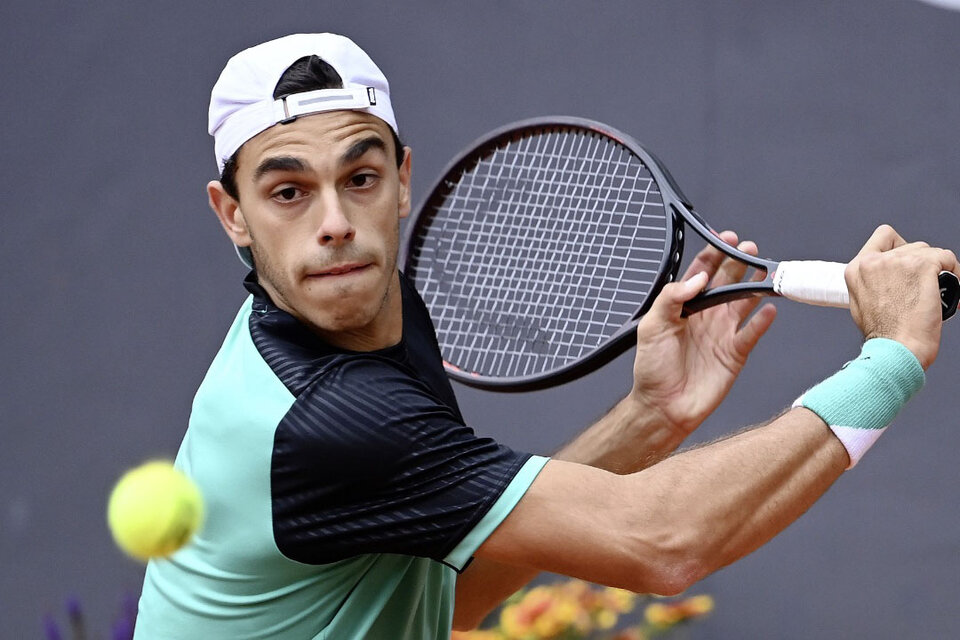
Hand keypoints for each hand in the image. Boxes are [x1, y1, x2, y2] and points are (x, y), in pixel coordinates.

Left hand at [629, 231, 777, 435]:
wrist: (664, 407)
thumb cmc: (652, 369)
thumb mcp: (652, 327)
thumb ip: (672, 298)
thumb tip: (697, 278)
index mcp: (683, 307)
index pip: (702, 273)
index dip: (714, 254)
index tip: (726, 239)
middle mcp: (706, 316)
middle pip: (727, 282)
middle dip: (739, 263)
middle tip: (750, 248)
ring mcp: (722, 334)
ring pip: (744, 302)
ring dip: (755, 286)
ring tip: (766, 270)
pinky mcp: (735, 354)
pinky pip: (752, 333)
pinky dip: (762, 321)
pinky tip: (770, 309)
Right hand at [845, 225, 958, 368]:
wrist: (897, 348)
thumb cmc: (884, 335)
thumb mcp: (860, 303)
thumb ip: (869, 282)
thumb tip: (885, 278)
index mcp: (857, 268)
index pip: (883, 236)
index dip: (899, 247)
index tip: (906, 264)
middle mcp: (875, 261)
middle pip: (910, 245)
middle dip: (920, 264)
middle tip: (923, 286)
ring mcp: (899, 261)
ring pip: (929, 251)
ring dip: (937, 269)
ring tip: (936, 291)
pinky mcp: (922, 266)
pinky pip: (947, 258)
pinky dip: (954, 271)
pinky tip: (951, 290)